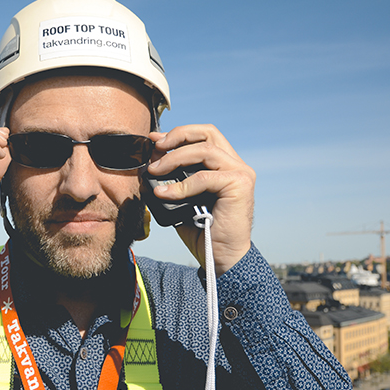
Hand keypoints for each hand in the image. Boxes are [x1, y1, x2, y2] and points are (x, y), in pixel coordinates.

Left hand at [147, 125, 254, 273]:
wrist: (220, 257)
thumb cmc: (202, 231)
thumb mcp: (180, 199)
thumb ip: (170, 180)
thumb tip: (150, 164)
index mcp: (223, 164)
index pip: (203, 135)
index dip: (178, 133)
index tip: (154, 140)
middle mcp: (235, 164)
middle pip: (208, 132)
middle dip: (178, 135)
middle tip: (156, 148)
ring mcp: (240, 174)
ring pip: (205, 150)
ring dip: (175, 158)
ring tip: (155, 171)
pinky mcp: (240, 185)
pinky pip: (204, 177)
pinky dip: (182, 184)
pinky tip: (165, 193)